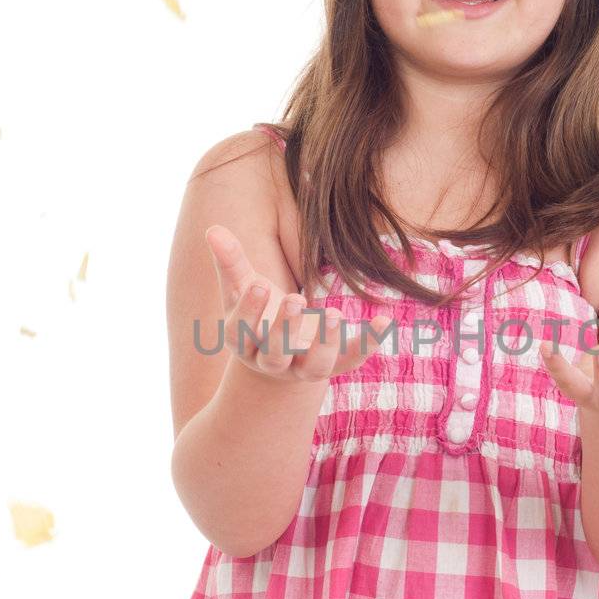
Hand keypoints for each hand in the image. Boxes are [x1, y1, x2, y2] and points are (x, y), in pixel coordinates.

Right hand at [205, 225, 391, 383]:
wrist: (283, 353)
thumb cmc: (259, 312)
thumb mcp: (242, 288)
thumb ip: (231, 263)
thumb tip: (212, 230)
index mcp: (244, 341)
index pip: (240, 332)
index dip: (249, 310)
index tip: (260, 284)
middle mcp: (272, 361)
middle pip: (275, 353)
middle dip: (285, 328)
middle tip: (297, 299)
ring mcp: (304, 368)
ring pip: (313, 367)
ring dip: (326, 342)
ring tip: (335, 313)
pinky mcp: (334, 366)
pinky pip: (351, 359)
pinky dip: (368, 342)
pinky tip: (385, 322)